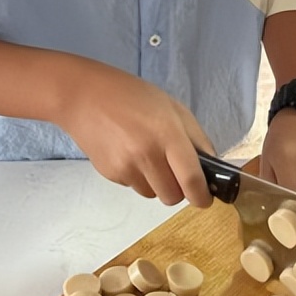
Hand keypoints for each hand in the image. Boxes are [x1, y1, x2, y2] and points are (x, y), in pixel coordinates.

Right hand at [56, 61, 214, 205]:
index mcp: (167, 134)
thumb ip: (196, 138)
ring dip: (158, 184)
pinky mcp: (110, 174)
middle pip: (173, 196)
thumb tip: (211, 168)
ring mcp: (126, 167)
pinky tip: (130, 153)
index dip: (202, 196)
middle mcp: (147, 154)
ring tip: (148, 156)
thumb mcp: (173, 107)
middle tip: (176, 170)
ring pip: (153, 194)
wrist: (83, 96)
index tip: (205, 199)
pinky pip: (134, 187)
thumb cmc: (132, 96)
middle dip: (180, 189)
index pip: (191, 179)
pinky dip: (138, 177)